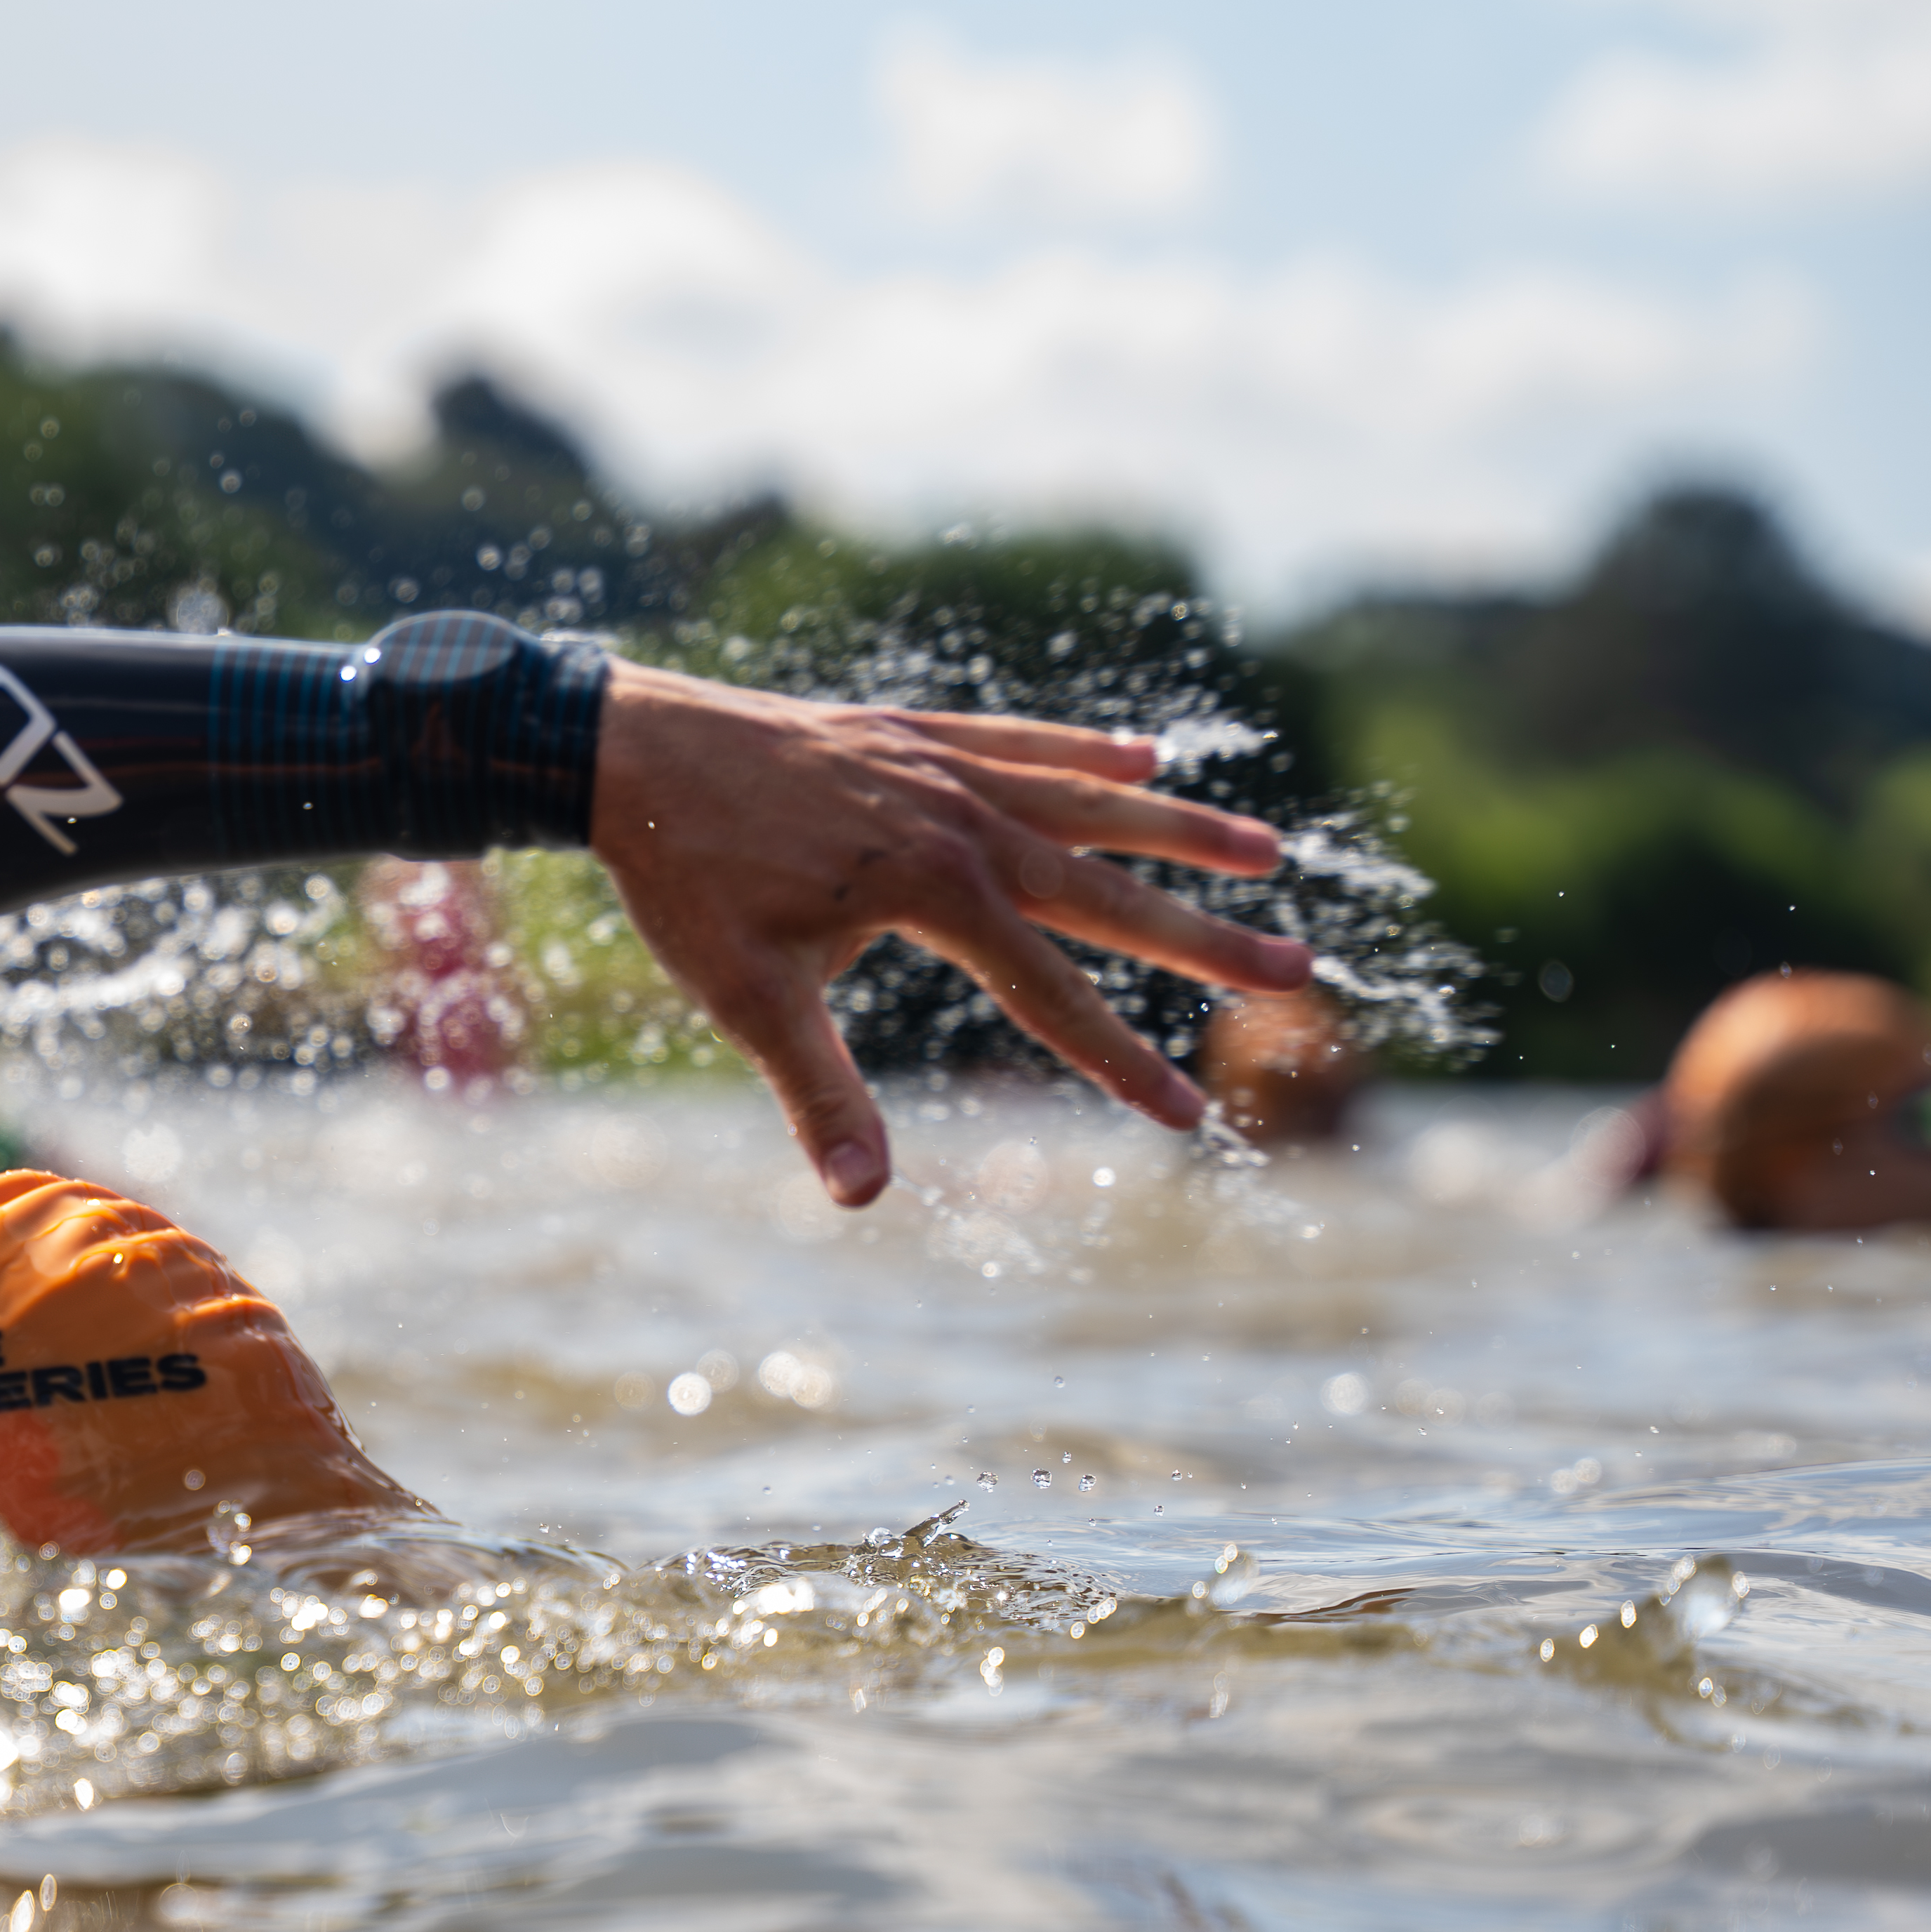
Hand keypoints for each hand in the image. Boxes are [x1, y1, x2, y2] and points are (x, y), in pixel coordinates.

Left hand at [590, 663, 1315, 1204]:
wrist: (631, 752)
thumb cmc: (686, 884)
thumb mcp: (747, 1000)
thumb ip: (819, 1094)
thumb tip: (859, 1199)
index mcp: (936, 892)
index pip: (1052, 997)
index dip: (1121, 1063)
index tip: (1189, 1117)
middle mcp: (961, 820)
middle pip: (1108, 889)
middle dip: (1205, 938)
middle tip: (1299, 967)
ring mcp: (943, 767)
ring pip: (1088, 798)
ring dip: (1178, 825)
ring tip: (1263, 850)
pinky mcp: (912, 732)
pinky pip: (1021, 740)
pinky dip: (1085, 749)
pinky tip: (1144, 753)